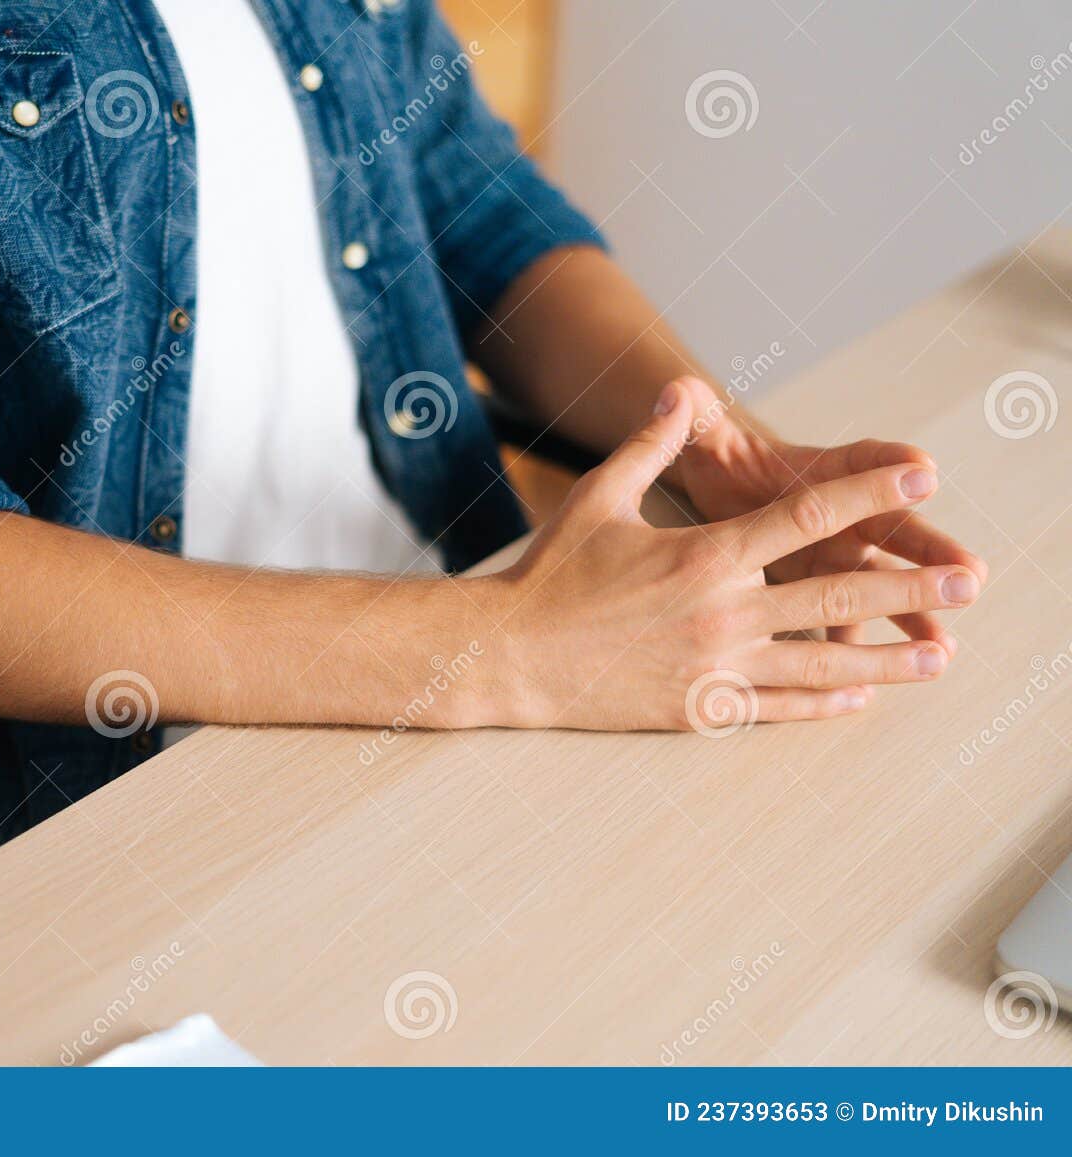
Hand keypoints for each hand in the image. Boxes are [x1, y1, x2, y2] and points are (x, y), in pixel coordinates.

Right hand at [481, 380, 980, 730]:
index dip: (869, 494)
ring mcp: (713, 668)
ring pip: (820, 663)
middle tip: (970, 582)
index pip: (806, 519)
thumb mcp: (598, 498)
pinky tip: (862, 695)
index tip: (923, 477)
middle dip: (908, 589)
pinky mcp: (698, 708)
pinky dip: (825, 701)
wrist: (508, 655)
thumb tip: (683, 391)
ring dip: (888, 660)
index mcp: (703, 556)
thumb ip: (649, 444)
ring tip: (940, 657)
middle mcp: (720, 615)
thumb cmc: (551, 574)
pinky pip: (777, 706)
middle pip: (834, 598)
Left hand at [672, 376, 986, 654]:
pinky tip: (881, 676)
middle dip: (928, 552)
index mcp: (813, 470)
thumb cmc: (717, 455)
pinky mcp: (814, 586)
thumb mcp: (707, 435)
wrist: (714, 482)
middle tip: (969, 573)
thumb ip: (698, 415)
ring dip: (910, 611)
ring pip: (877, 583)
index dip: (885, 464)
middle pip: (889, 529)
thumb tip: (679, 387)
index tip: (921, 468)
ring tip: (942, 645)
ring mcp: (831, 552)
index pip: (856, 460)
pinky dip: (858, 645)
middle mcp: (836, 510)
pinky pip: (842, 618)